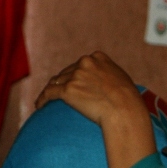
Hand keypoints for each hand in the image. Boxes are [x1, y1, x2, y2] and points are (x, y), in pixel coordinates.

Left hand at [34, 52, 156, 167]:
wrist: (125, 110)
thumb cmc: (128, 100)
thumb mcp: (120, 79)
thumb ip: (108, 75)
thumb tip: (105, 81)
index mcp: (97, 57)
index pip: (80, 65)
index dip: (74, 75)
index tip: (71, 83)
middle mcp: (85, 63)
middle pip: (66, 73)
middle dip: (62, 83)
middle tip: (57, 94)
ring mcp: (75, 76)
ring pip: (56, 82)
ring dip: (50, 90)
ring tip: (45, 100)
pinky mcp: (67, 90)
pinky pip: (49, 93)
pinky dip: (42, 99)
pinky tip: (38, 106)